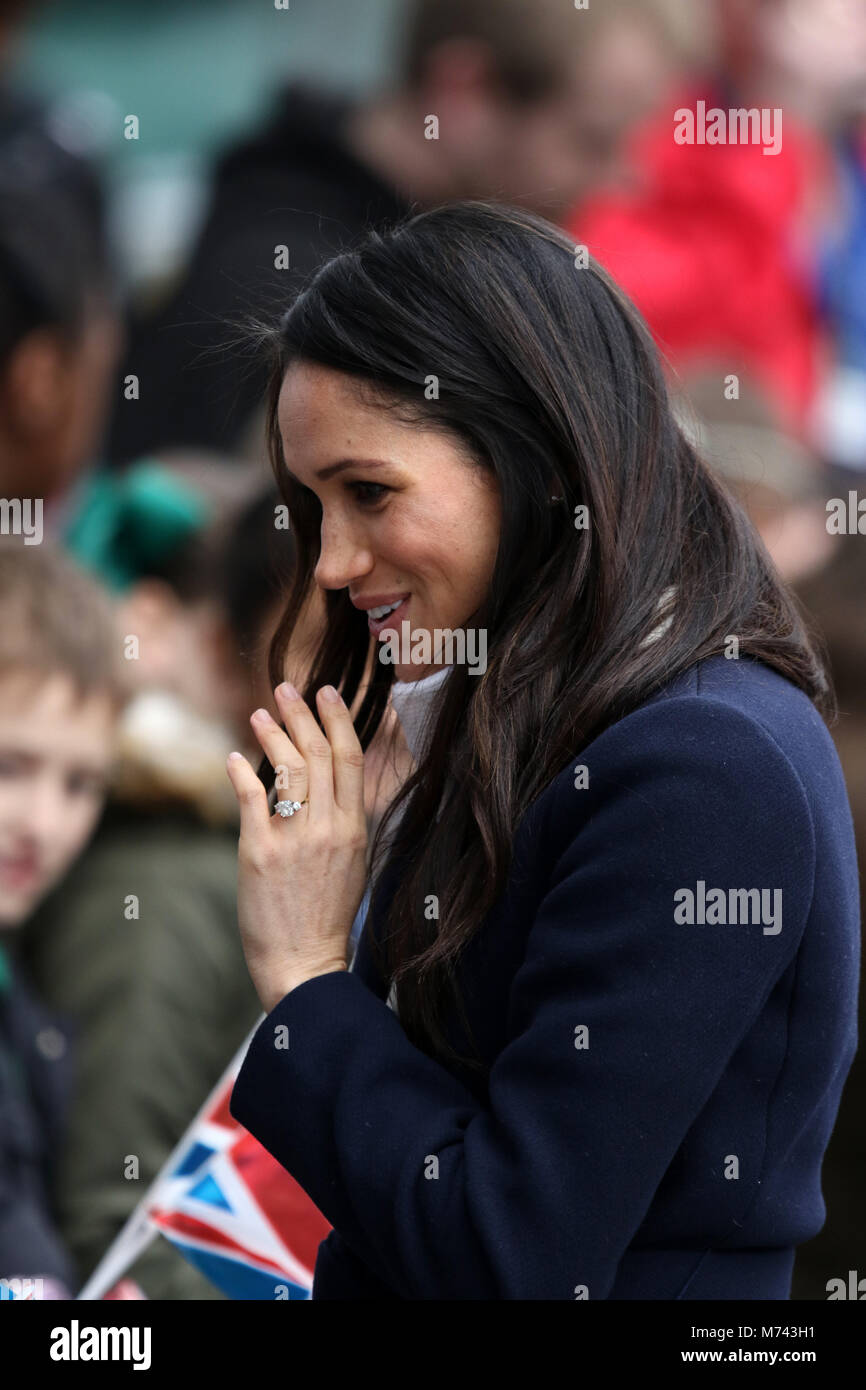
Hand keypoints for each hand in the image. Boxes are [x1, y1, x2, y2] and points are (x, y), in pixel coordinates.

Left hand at [226, 681, 368, 1013]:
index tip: (327, 693)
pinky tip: (232, 757)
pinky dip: (239, 772)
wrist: (306, 964)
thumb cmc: (328, 917)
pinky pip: (250, 799)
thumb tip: (333, 787)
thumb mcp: (354, 864)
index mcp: (355, 829)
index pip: (350, 758)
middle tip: (287, 689)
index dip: (338, 719)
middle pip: (318, 753)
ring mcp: (293, 839)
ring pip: (287, 769)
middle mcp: (327, 828)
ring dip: (271, 734)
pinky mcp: (259, 853)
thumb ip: (345, 823)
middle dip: (301, 714)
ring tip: (260, 714)